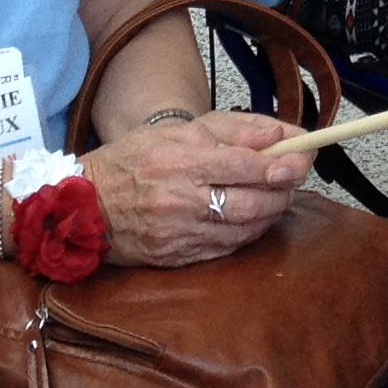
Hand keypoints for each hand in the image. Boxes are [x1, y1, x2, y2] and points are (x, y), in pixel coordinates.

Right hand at [81, 112, 307, 267]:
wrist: (84, 204)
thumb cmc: (134, 160)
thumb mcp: (178, 130)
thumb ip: (234, 129)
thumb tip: (281, 135)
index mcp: (179, 160)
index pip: (244, 163)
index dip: (281, 162)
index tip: (304, 156)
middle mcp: (180, 199)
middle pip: (251, 201)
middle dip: (283, 190)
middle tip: (293, 177)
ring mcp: (179, 233)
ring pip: (244, 228)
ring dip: (270, 212)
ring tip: (276, 196)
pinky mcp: (178, 258)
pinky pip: (227, 248)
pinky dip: (248, 233)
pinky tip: (252, 219)